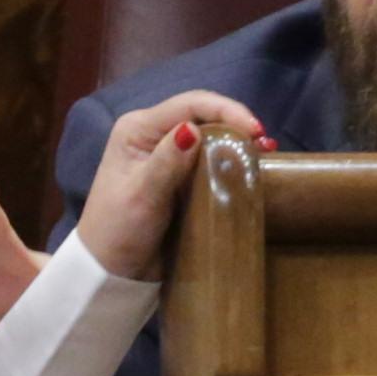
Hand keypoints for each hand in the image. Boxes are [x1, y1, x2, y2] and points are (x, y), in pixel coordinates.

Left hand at [72, 90, 253, 282]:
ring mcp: (168, 156)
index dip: (226, 111)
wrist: (110, 271)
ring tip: (265, 155)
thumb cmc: (117, 231)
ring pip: (210, 137)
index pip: (189, 105)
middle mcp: (154, 135)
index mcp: (138, 129)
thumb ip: (166, 162)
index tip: (255, 131)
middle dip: (236, 125)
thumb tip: (192, 130)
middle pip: (204, 116)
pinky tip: (252, 168)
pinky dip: (231, 162)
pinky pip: (211, 160)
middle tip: (266, 146)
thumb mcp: (142, 195)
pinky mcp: (181, 178)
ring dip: (237, 143)